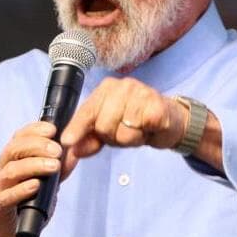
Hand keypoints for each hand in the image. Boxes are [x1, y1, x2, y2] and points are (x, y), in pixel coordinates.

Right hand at [0, 121, 78, 236]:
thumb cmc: (30, 205)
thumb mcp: (47, 183)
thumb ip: (59, 167)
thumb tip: (75, 150)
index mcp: (10, 160)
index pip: (18, 137)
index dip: (35, 129)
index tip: (53, 130)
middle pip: (13, 149)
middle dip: (37, 146)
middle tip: (57, 150)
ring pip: (10, 171)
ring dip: (33, 165)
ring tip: (54, 166)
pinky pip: (6, 196)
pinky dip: (22, 189)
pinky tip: (36, 185)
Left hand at [60, 77, 187, 157]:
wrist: (169, 119)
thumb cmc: (136, 121)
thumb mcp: (109, 129)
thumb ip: (90, 138)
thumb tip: (74, 150)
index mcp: (106, 89)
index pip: (87, 111)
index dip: (77, 128)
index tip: (67, 141)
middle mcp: (122, 86)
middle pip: (103, 125)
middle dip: (112, 137)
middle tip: (124, 130)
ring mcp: (141, 92)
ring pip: (123, 131)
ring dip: (130, 138)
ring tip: (138, 129)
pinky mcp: (157, 104)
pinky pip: (141, 130)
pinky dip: (144, 135)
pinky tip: (149, 127)